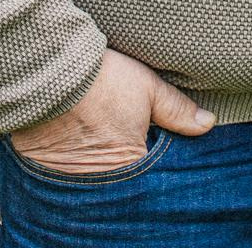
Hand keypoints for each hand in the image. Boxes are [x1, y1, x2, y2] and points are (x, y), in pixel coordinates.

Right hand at [8, 49, 214, 174]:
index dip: (158, 163)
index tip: (157, 143)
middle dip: (131, 168)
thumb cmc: (101, 79)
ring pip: (95, 181)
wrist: (43, 69)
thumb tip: (208, 124)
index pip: (153, 176)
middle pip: (124, 181)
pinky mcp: (45, 168)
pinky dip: (75, 163)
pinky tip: (81, 142)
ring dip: (103, 167)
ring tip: (104, 140)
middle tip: (128, 141)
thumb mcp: (146, 88)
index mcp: (130, 164)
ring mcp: (70, 177)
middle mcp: (99, 180)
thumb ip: (177, 110)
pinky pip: (68, 174)